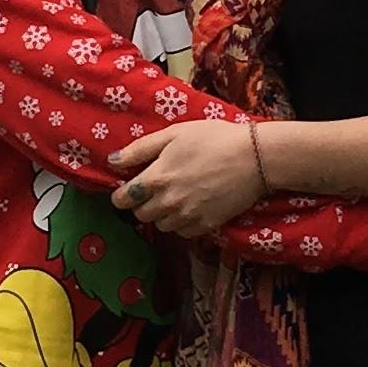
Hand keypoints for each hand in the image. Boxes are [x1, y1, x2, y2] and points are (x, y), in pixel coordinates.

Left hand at [112, 120, 265, 235]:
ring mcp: (187, 217)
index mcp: (156, 178)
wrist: (254, 158)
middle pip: (140, 215)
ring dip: (161, 215)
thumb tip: (113, 162)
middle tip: (154, 190)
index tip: (127, 190)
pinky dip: (181, 223)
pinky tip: (190, 207)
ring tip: (174, 198)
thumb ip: (140, 149)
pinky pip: (182, 233)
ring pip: (160, 226)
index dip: (121, 195)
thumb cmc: (213, 139)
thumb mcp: (174, 134)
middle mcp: (167, 202)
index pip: (123, 199)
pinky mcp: (205, 226)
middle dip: (142, 204)